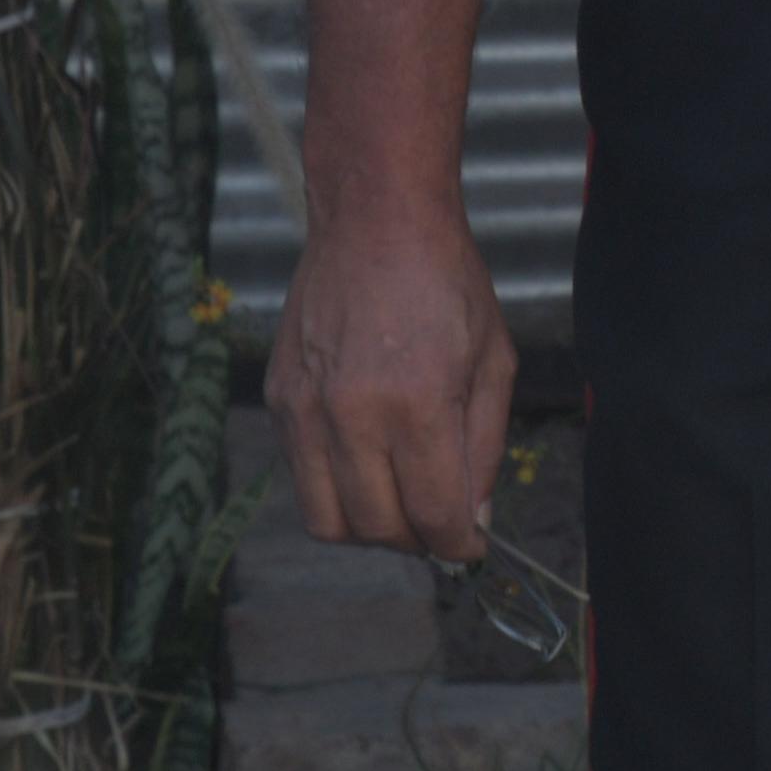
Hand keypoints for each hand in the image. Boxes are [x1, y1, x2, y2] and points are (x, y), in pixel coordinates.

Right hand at [269, 198, 515, 560]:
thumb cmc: (447, 283)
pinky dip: (336, 490)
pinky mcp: (278, 401)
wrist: (376, 223)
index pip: (432, 514)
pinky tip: (368, 462)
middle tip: (439, 525)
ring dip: (369, 528)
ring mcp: (305, 411)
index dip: (457, 545)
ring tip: (401, 502)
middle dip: (416, 541)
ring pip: (327, 519)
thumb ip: (484, 446)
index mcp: (417, 403)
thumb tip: (472, 519)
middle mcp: (352, 415)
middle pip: (377, 528)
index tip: (469, 547)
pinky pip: (301, 477)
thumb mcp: (493, 359)